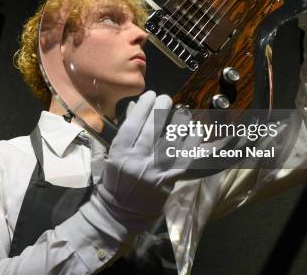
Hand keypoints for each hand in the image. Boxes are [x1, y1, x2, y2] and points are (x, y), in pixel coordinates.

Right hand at [79, 91, 193, 238]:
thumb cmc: (115, 179)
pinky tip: (194, 129)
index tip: (150, 95)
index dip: (143, 106)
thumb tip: (136, 106)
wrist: (122, 210)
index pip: (133, 124)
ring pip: (172, 139)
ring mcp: (156, 170)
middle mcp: (138, 160)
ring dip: (178, 121)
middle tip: (166, 98)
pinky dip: (192, 140)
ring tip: (180, 112)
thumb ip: (125, 130)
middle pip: (153, 128)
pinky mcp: (171, 178)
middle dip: (161, 108)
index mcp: (121, 153)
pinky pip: (186, 156)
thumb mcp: (113, 154)